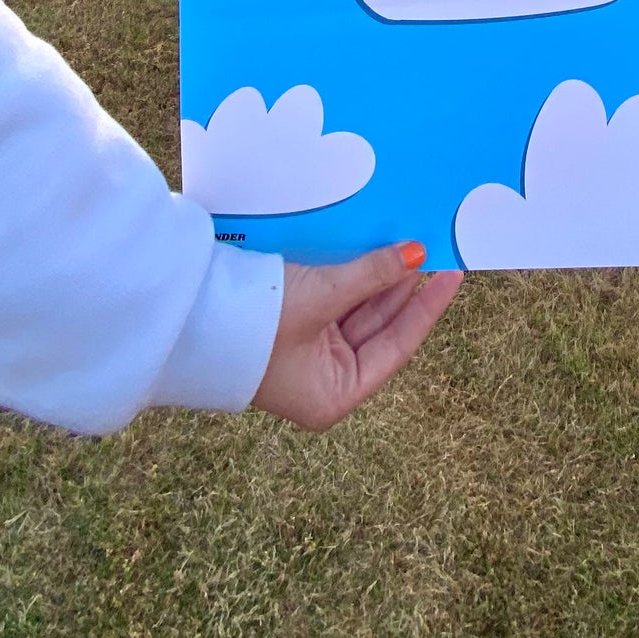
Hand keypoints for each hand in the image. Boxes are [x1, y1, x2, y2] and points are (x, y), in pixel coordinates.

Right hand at [253, 242, 462, 431]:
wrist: (186, 311)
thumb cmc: (255, 321)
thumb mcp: (322, 297)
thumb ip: (372, 276)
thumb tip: (418, 256)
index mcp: (335, 395)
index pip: (397, 346)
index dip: (427, 307)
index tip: (452, 274)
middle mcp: (324, 379)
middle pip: (379, 327)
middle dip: (404, 288)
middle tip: (433, 248)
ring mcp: (307, 353)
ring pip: (358, 310)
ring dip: (380, 278)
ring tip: (409, 242)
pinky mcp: (291, 326)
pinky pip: (335, 301)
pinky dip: (354, 277)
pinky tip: (374, 250)